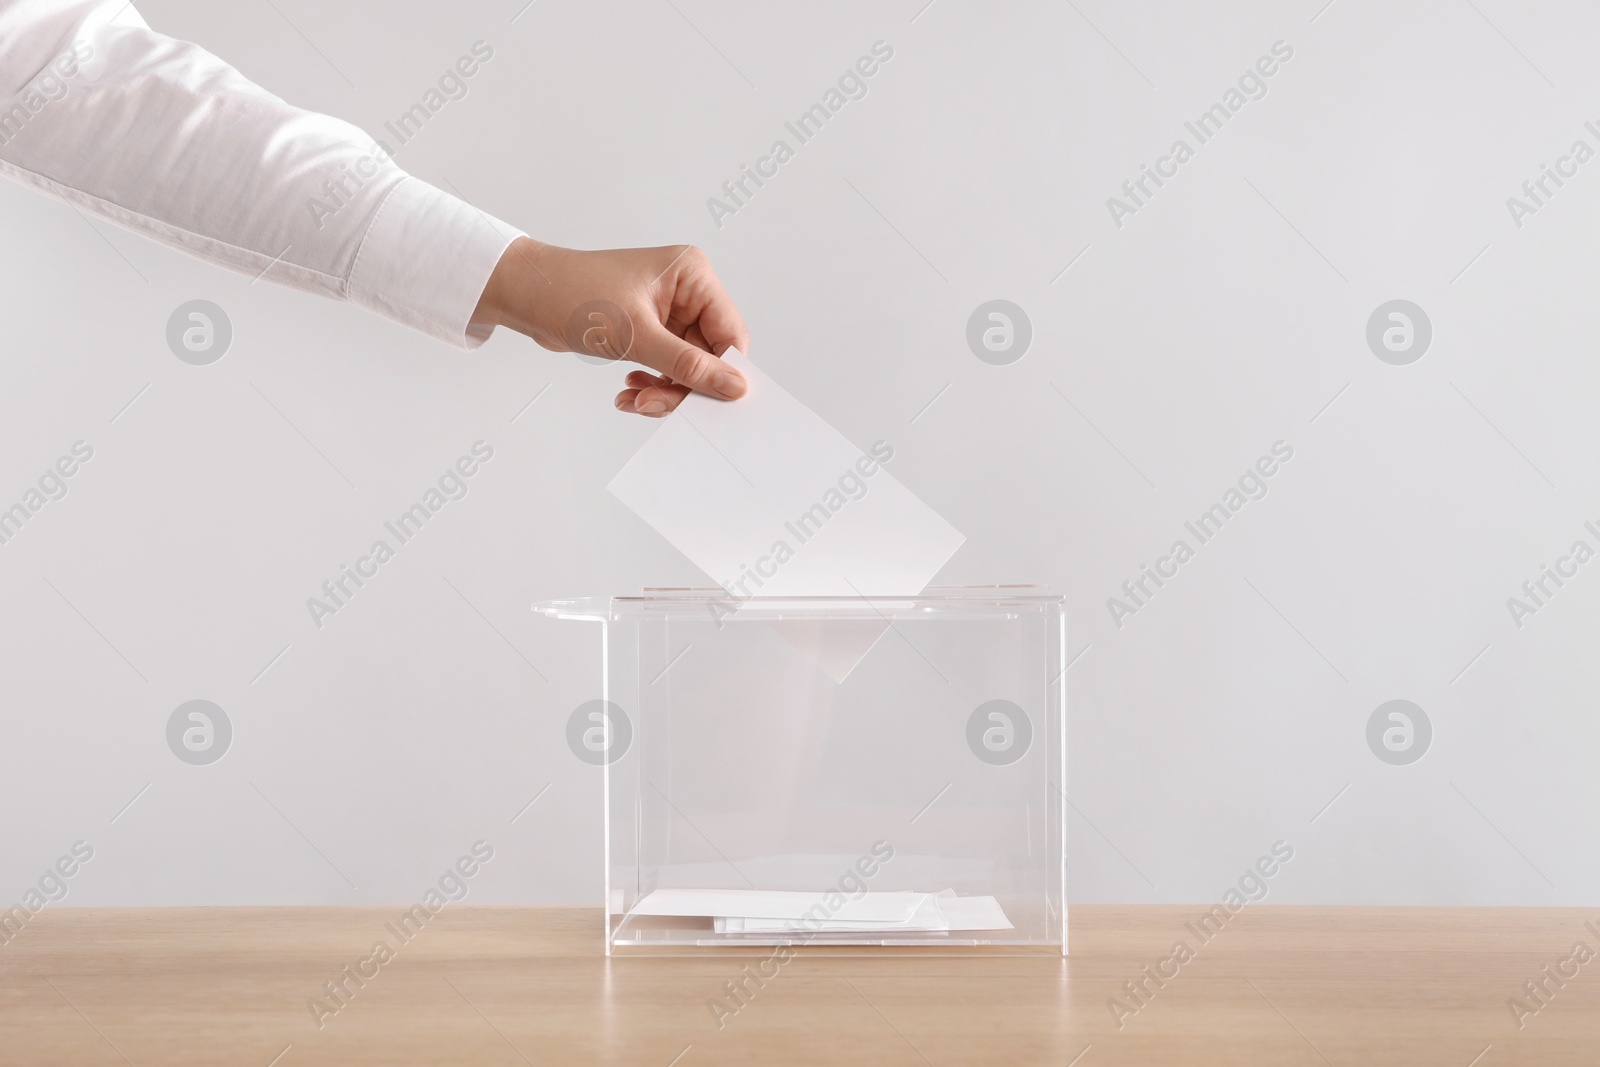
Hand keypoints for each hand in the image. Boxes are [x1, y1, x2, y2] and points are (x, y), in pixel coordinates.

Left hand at [472, 238, 749, 415]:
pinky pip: (666, 366)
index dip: (722, 372)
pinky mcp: (650, 327)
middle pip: (708, 355)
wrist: (524, 294)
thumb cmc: (572, 295)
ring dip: (663, 390)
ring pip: (686, 366)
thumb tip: (734, 387)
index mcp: (691, 274)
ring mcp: (667, 310)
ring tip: (635, 400)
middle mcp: (685, 289)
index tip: (710, 404)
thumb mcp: (636, 336)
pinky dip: (651, 384)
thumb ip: (688, 365)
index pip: (729, 332)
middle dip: (682, 386)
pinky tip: (629, 392)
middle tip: (653, 405)